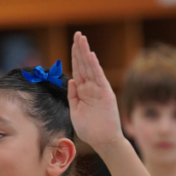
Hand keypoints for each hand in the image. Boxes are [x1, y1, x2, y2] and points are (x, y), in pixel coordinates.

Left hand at [68, 32, 121, 149]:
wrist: (102, 141)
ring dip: (86, 52)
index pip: (78, 70)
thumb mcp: (75, 111)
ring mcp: (98, 89)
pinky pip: (98, 77)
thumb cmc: (89, 129)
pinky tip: (90, 55)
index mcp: (83, 91)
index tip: (73, 44)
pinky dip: (94, 66)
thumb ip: (72, 96)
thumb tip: (70, 81)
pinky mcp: (105, 93)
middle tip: (77, 34)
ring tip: (82, 39)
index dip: (74, 57)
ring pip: (90, 67)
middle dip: (80, 49)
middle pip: (84, 65)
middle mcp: (91, 87)